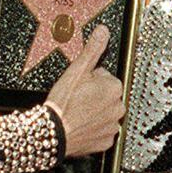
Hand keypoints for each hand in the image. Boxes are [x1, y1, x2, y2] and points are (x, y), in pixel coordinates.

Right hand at [45, 25, 124, 158]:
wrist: (53, 132)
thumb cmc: (63, 103)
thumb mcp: (76, 70)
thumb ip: (93, 49)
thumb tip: (103, 31)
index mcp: (114, 87)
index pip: (105, 77)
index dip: (90, 80)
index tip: (79, 86)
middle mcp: (118, 107)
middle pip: (107, 96)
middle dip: (95, 96)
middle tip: (77, 99)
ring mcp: (113, 125)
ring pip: (105, 113)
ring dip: (95, 112)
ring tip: (77, 112)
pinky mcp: (106, 141)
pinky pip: (102, 131)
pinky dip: (94, 128)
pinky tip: (81, 125)